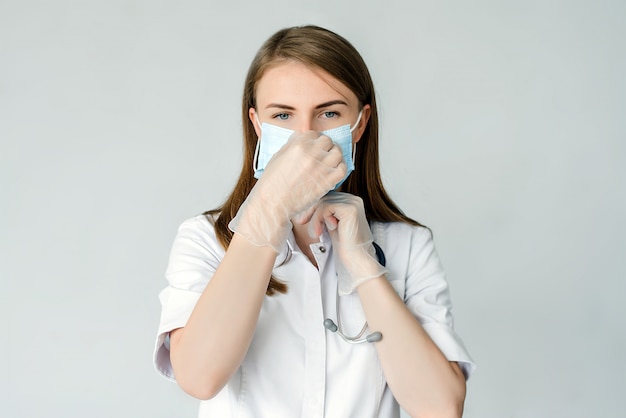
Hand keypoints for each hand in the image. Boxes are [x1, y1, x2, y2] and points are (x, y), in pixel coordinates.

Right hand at [229, 131, 346, 251]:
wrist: (273, 203)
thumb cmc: (272, 182)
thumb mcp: (278, 156)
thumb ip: (291, 144)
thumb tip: (301, 135)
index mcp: (299, 145)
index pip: (315, 134)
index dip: (315, 141)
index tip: (314, 148)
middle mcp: (312, 153)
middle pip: (328, 141)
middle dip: (325, 148)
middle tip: (321, 157)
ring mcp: (321, 167)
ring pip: (338, 153)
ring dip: (334, 157)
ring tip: (328, 164)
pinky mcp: (328, 181)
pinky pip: (342, 169)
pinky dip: (339, 169)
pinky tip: (332, 173)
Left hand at [302, 192, 387, 294]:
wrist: (356, 259)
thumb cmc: (344, 245)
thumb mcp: (330, 224)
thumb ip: (324, 213)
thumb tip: (306, 205)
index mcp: (349, 201)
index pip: (326, 196)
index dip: (312, 207)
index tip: (302, 219)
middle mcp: (353, 199)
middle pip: (323, 197)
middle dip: (309, 210)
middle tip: (300, 222)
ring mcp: (353, 203)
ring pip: (323, 202)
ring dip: (313, 218)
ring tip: (314, 233)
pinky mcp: (350, 209)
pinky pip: (325, 208)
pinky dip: (318, 219)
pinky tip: (319, 232)